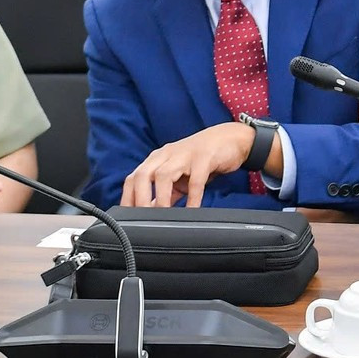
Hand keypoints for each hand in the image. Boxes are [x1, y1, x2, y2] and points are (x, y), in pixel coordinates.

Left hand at [120, 123, 254, 207]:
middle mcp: (167, 155)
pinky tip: (193, 210)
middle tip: (142, 219)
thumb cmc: (202, 158)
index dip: (127, 199)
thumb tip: (150, 212)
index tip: (127, 219)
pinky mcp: (204, 157)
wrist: (231, 138)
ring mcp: (185, 154)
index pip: (133, 178)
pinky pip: (196, 180)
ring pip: (164, 175)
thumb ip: (165, 193)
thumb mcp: (180, 175)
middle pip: (142, 175)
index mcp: (157, 159)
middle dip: (139, 198)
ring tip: (163, 215)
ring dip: (161, 198)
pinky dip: (193, 197)